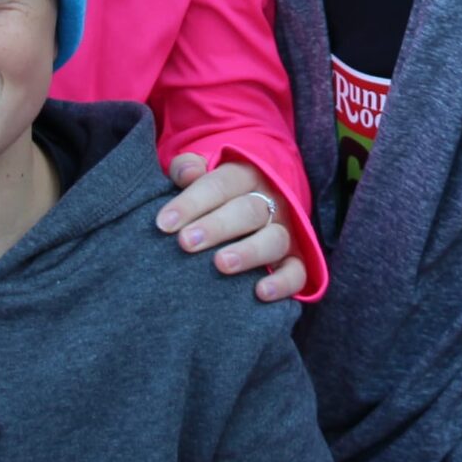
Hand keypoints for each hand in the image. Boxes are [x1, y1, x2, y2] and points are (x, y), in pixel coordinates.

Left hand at [159, 155, 307, 301]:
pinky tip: (260, 292)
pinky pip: (297, 272)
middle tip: (186, 242)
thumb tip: (187, 172)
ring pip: (274, 239)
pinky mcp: (295, 260)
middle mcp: (271, 201)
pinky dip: (282, 283)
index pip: (220, 184)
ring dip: (248, 251)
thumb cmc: (215, 196)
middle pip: (248, 210)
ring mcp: (285, 231)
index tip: (164, 223)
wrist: (258, 204)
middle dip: (216, 226)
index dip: (192, 203)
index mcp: (246, 176)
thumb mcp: (202, 175)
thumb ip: (187, 169)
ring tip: (221, 263)